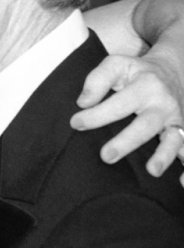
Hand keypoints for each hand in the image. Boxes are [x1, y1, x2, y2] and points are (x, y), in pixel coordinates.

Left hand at [71, 54, 183, 184]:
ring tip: (152, 171)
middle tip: (106, 156)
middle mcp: (163, 104)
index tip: (75, 123)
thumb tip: (83, 103)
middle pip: (145, 125)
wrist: (173, 70)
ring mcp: (176, 120)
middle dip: (126, 142)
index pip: (119, 104)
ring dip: (163, 156)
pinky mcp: (182, 131)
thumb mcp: (116, 64)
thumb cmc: (136, 71)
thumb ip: (97, 80)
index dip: (96, 115)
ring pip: (173, 140)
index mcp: (146, 86)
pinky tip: (181, 182)